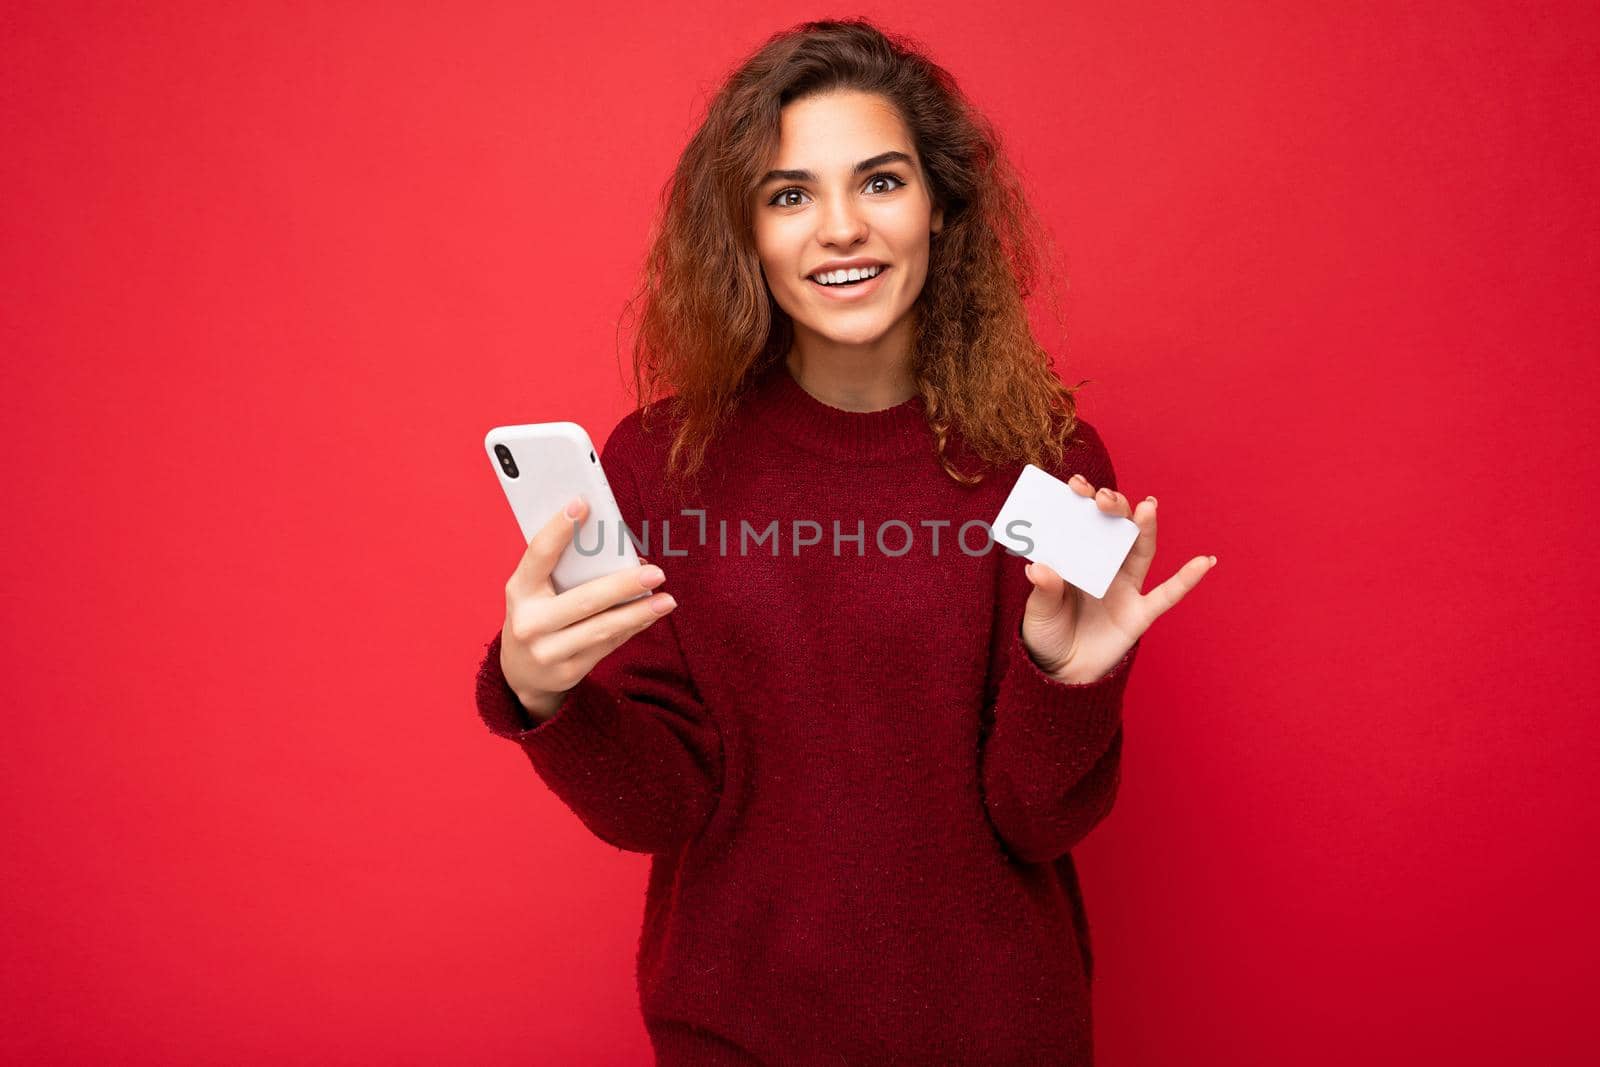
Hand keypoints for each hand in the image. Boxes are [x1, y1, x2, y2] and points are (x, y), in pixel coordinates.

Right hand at [501, 496, 676, 719]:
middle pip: (583, 600)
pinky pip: (607, 646)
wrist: (520, 672)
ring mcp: (547, 651)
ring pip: (602, 629)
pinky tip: (651, 615)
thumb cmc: (535, 614)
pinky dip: (632, 628)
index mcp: (518, 590)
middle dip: (623, 585)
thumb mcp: (535, 591)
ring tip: (667, 600)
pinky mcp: (568, 672)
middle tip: (657, 572)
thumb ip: (562, 570)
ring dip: (639, 613)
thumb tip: (618, 553)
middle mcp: (529, 622)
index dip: (558, 528)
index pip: (538, 554)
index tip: (582, 503)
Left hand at [1021, 474, 1215, 683]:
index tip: (1076, 485)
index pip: (1085, 521)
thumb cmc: (1047, 634)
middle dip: (1114, 508)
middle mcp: (1106, 566)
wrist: (1061, 672)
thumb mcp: (1038, 611)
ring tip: (1147, 507)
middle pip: (1117, 529)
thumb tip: (1039, 568)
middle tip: (1104, 497)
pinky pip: (1168, 594)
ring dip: (1146, 528)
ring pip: (1142, 551)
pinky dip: (1187, 579)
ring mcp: (1125, 588)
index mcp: (1078, 558)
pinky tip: (1205, 561)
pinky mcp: (1139, 613)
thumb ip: (1043, 590)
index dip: (1083, 501)